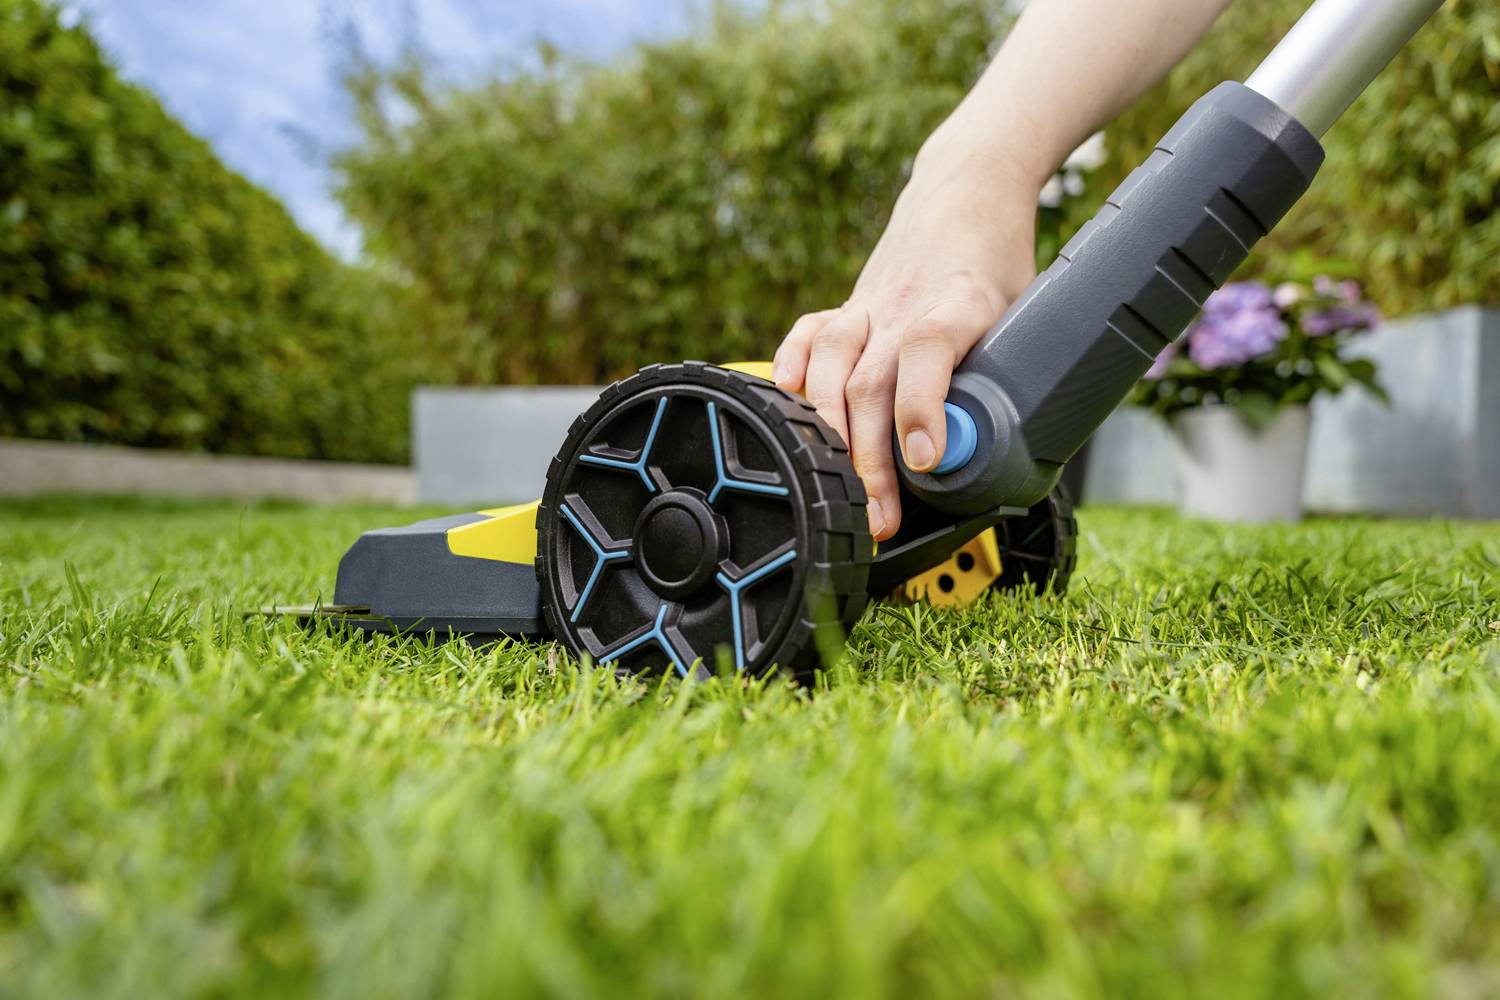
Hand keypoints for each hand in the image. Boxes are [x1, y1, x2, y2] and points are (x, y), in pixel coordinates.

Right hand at [771, 131, 1039, 540]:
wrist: (969, 188)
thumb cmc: (1001, 263)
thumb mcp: (1027, 313)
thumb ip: (1009, 375)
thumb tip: (1008, 457)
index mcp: (959, 304)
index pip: (927, 351)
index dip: (921, 407)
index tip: (924, 459)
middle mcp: (904, 305)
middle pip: (870, 382)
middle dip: (868, 459)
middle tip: (877, 518)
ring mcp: (869, 304)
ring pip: (831, 365)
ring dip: (826, 431)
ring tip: (833, 485)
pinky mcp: (848, 304)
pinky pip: (808, 336)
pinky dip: (790, 368)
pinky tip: (784, 402)